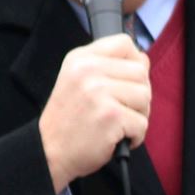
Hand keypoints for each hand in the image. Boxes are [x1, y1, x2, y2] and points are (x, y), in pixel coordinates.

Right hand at [38, 35, 150, 190]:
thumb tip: (143, 60)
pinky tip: (117, 139)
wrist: (49, 151)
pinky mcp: (111, 116)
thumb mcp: (78, 82)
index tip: (128, 81)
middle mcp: (89, 71)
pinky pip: (142, 123)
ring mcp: (99, 93)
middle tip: (123, 111)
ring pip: (145, 97)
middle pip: (140, 72)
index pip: (124, 43)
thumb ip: (108, 67)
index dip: (135, 62)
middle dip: (139, 96)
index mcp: (81, 59)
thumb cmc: (68, 121)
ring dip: (139, 116)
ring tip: (119, 125)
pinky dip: (135, 137)